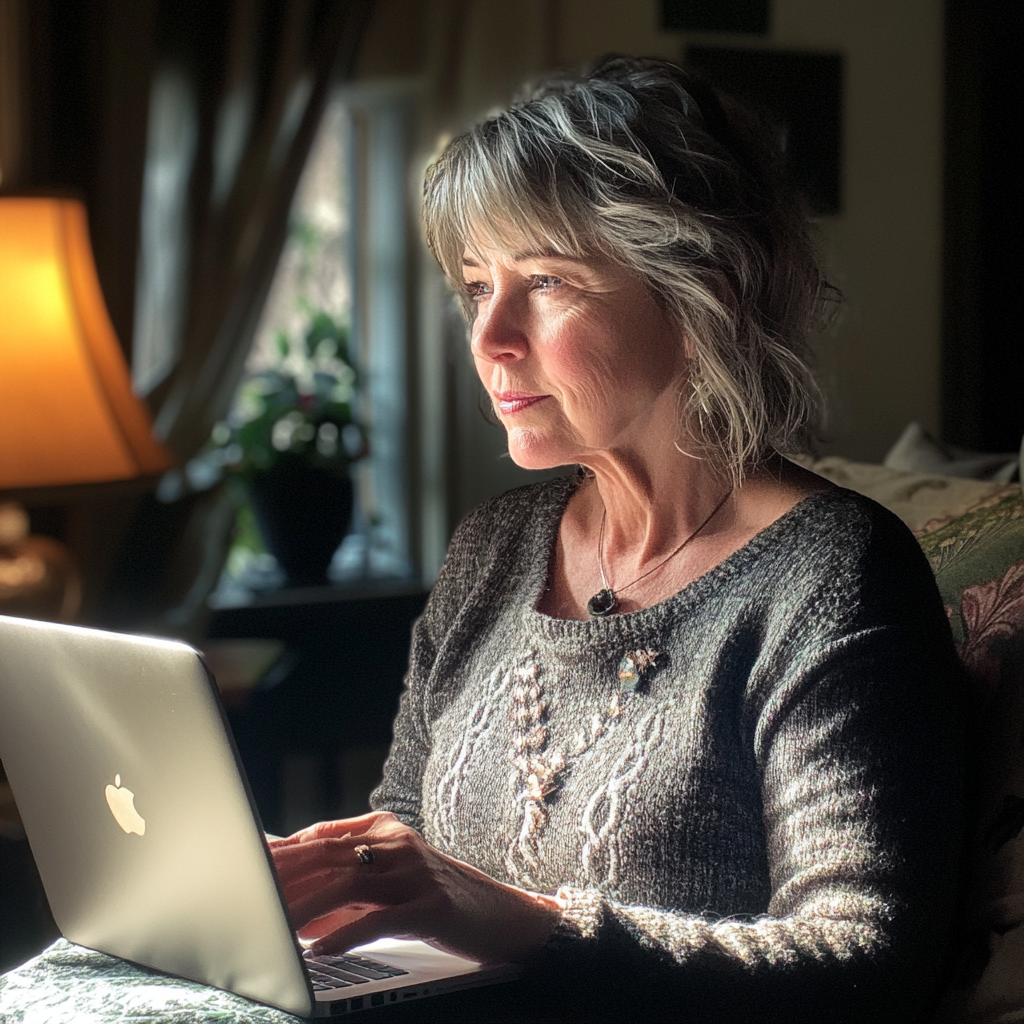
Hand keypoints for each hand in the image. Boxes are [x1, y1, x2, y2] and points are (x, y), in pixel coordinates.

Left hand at [269, 811, 561, 963]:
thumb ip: (346, 884)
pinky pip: (380, 918)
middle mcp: (398, 844)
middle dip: (284, 877)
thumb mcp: (390, 882)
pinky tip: (321, 950)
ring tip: (274, 925)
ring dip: (306, 907)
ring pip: (348, 883)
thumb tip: (292, 902)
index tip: (246, 864)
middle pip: (329, 856)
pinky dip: (346, 934)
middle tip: (247, 894)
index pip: (321, 837)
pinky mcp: (432, 904)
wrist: (502, 916)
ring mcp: (416, 872)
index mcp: (384, 831)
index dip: (282, 850)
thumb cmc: (437, 899)